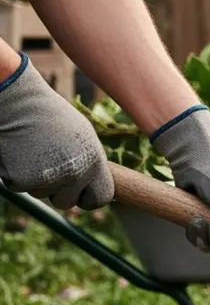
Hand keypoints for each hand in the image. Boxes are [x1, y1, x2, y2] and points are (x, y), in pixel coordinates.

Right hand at [0, 54, 112, 210]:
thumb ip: (88, 164)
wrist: (17, 101)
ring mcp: (50, 179)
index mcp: (95, 163)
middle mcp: (76, 174)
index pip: (101, 198)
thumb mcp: (81, 138)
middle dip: (55, 191)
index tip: (79, 195)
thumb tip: (93, 188)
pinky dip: (13, 174)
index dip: (88, 199)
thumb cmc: (49, 116)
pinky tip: (16, 152)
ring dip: (33, 178)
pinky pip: (18, 187)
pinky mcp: (23, 180)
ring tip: (31, 150)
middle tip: (45, 165)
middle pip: (67, 202)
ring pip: (40, 194)